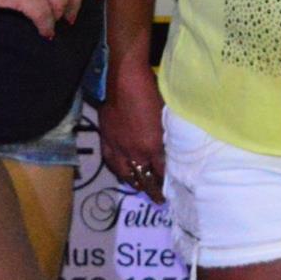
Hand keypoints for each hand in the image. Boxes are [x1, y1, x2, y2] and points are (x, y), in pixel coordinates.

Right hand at [96, 60, 167, 202]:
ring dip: (134, 182)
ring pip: (126, 173)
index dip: (167, 182)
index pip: (162, 171)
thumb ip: (169, 134)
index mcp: (153, 146)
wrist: (124, 80)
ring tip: (139, 188)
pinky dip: (118, 170)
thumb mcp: (167, 116)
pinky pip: (111, 162)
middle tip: (157, 199)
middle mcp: (135, 152)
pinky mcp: (107, 139)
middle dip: (151, 190)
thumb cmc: (152, 92)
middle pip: (144, 177)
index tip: (173, 190)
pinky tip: (121, 173)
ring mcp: (119, 147)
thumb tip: (172, 144)